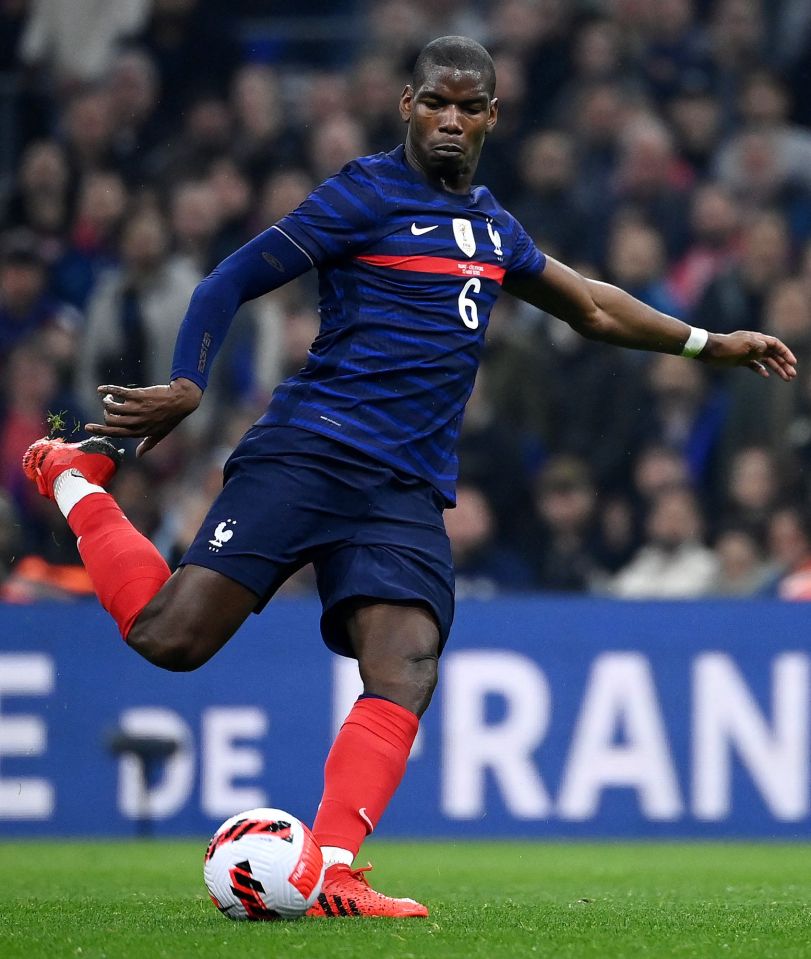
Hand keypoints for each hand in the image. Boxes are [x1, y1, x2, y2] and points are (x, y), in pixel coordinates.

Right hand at [85, 378, 202, 456]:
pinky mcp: (138, 395)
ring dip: (106, 401)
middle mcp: (136, 421)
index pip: (115, 433)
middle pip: (110, 419)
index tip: (87, 427)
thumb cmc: (170, 418)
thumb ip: (147, 444)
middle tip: (108, 407)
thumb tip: (138, 455)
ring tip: (108, 398)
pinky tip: (101, 389)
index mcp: (139, 432)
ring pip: (112, 407)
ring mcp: (137, 408)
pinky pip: (118, 392)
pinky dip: (107, 390)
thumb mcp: (160, 434)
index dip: (100, 430)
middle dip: (105, 414)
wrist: (181, 400)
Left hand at [699, 331, 797, 380]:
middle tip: (792, 375)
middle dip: (784, 364)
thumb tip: (767, 349)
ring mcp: (748, 353)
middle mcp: (755, 345)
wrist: (709, 350)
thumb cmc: (727, 346)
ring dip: (776, 369)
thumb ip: (758, 346)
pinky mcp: (741, 360)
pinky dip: (761, 370)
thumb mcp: (744, 344)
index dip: (785, 353)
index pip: (776, 345)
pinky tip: (766, 375)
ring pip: (766, 361)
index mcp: (757, 339)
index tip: (793, 363)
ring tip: (786, 378)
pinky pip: (754, 365)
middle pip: (774, 354)